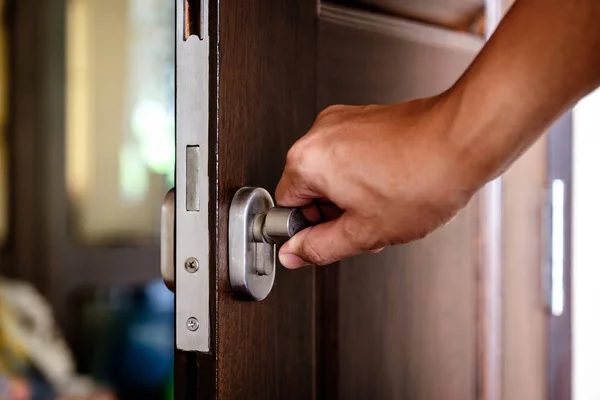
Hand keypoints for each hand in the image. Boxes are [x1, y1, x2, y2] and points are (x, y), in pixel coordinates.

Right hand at [275, 94, 480, 267]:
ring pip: (334, 172)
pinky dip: (366, 175)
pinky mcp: (366, 117)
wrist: (463, 140)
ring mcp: (344, 121)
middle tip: (364, 226)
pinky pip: (353, 154)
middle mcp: (320, 134)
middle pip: (310, 187)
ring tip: (385, 207)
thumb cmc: (422, 179)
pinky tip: (392, 187)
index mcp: (308, 161)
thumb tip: (294, 254)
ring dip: (352, 196)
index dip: (308, 230)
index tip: (329, 237)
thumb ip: (320, 247)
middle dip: (335, 213)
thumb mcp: (364, 231)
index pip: (285, 205)